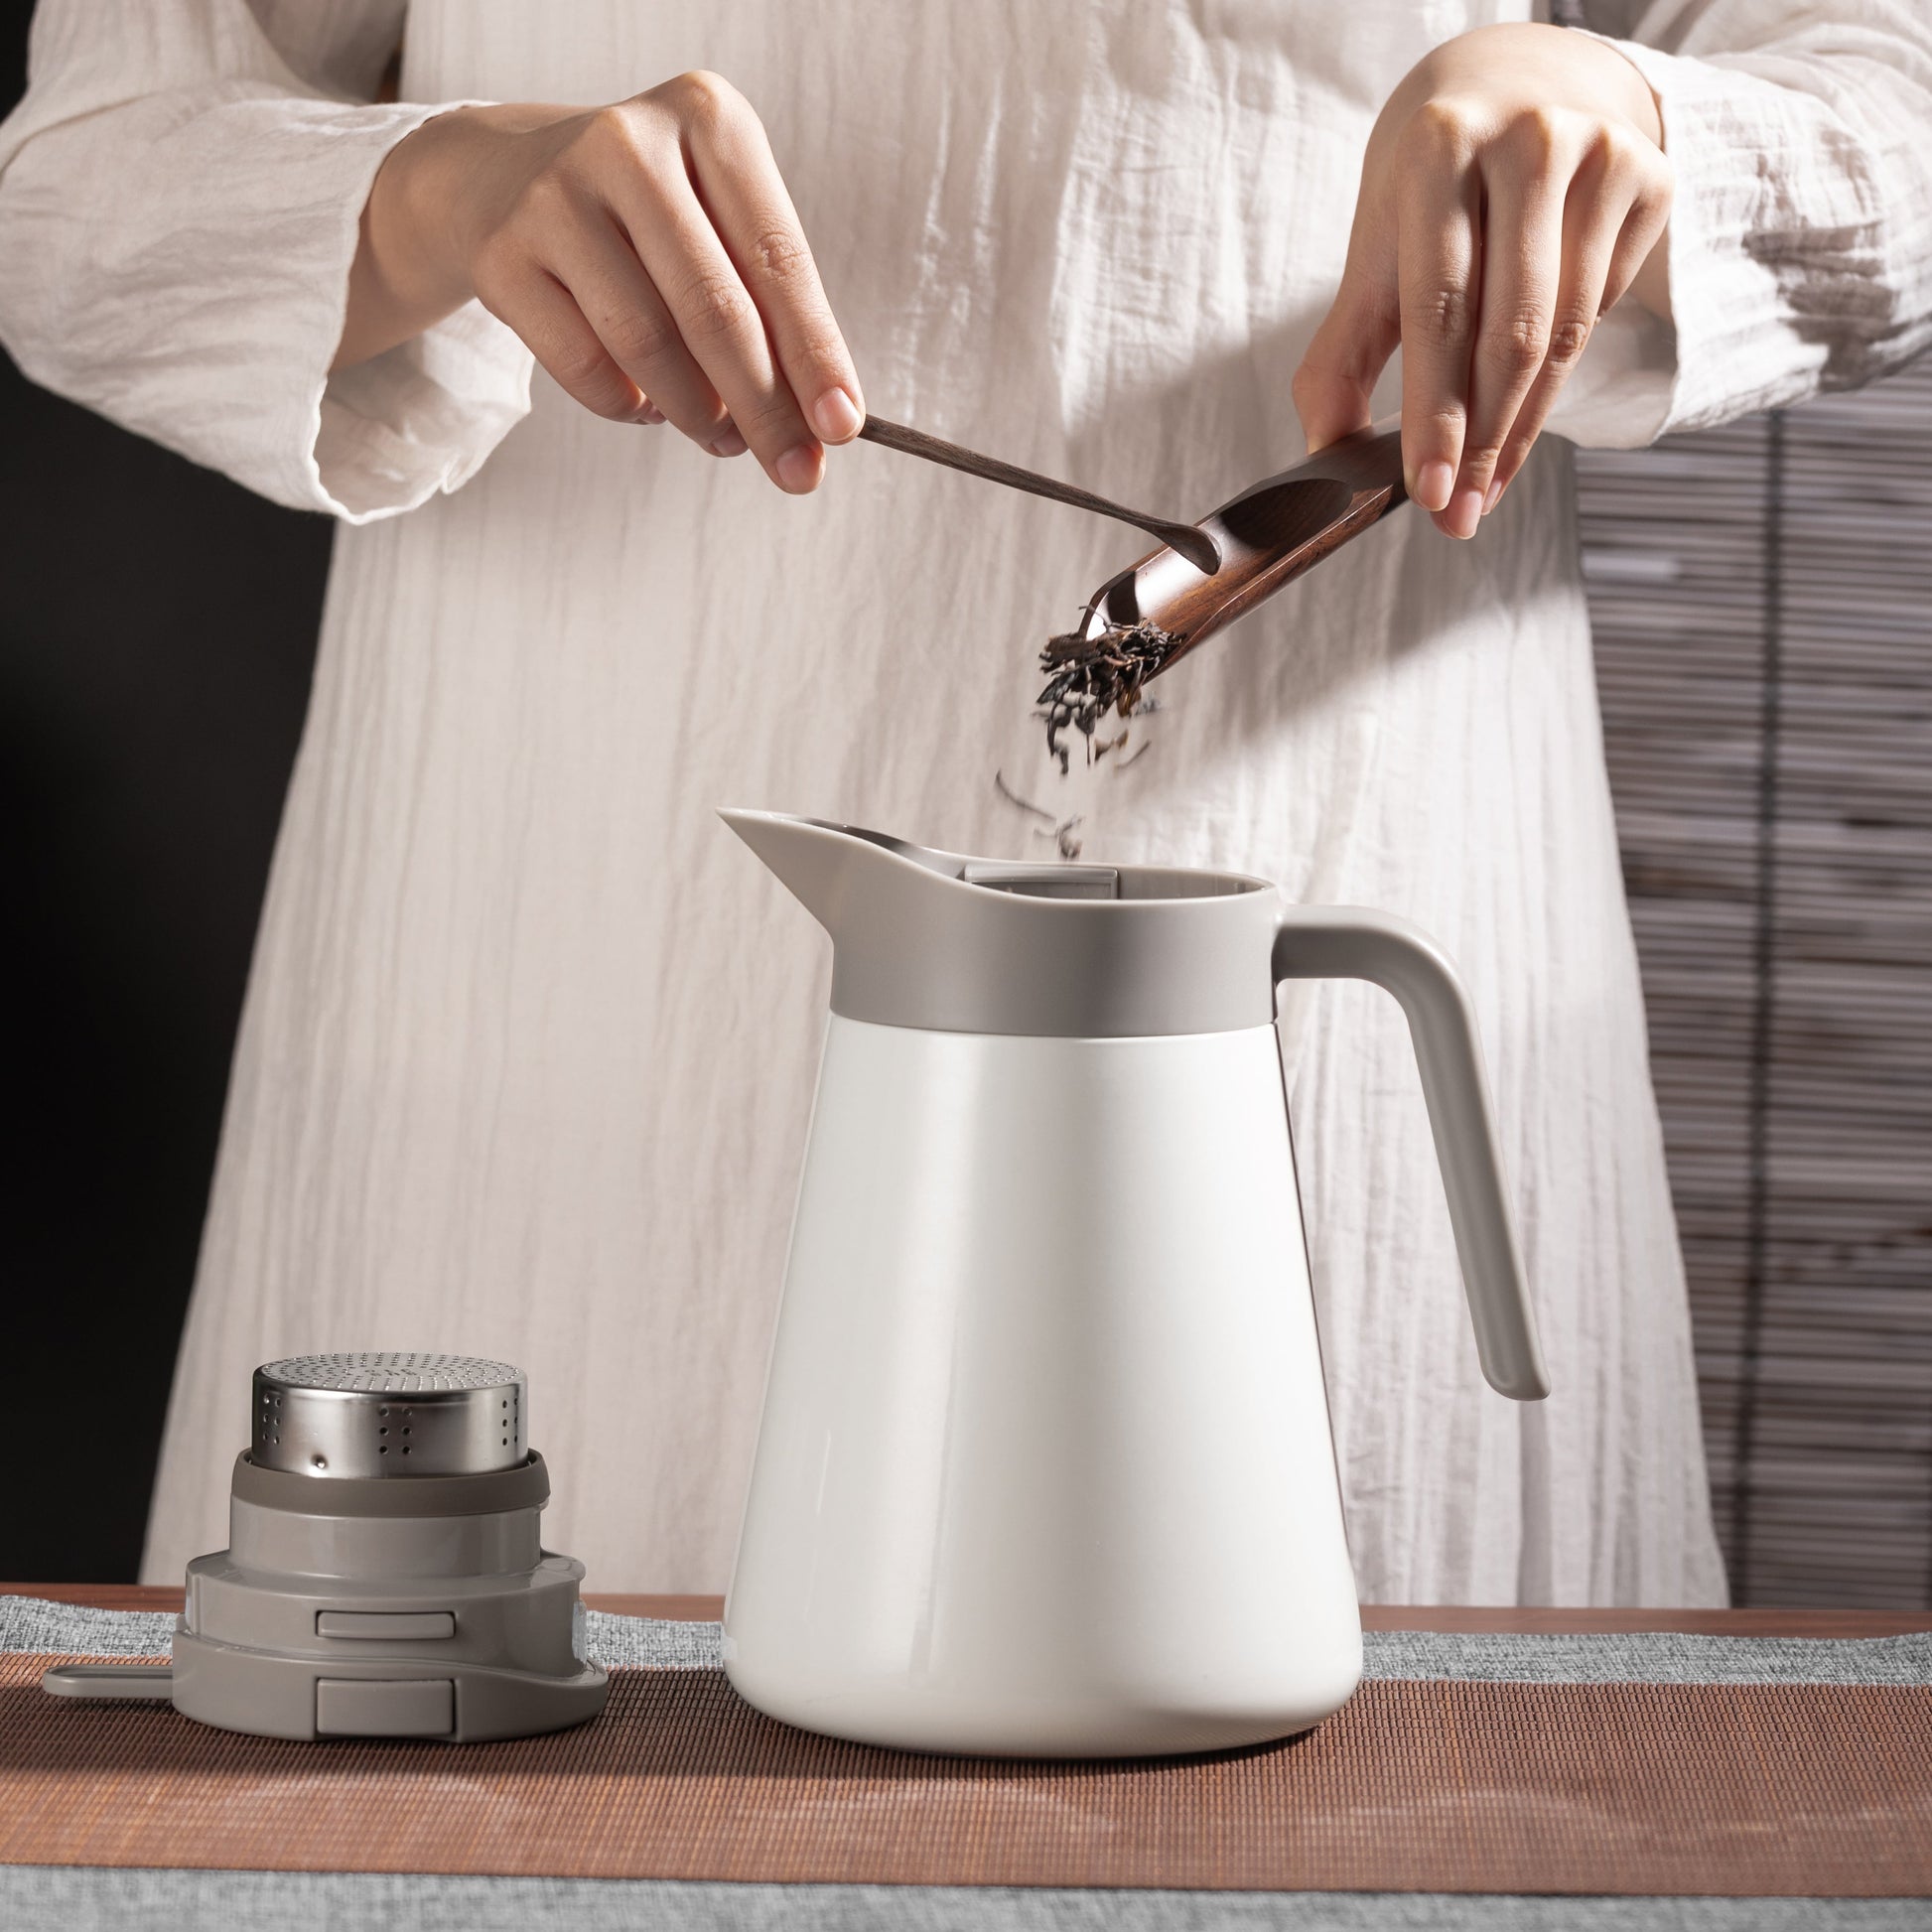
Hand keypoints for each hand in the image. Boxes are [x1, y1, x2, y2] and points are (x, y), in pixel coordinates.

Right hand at [336, 72, 862, 493]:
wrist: (499, 178)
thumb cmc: (644, 216)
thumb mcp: (718, 224)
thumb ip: (770, 311)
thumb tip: (818, 426)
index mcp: (707, 118)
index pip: (778, 259)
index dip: (815, 354)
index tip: (843, 427)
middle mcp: (628, 143)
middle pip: (715, 310)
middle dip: (764, 407)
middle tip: (795, 471)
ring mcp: (554, 194)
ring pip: (647, 344)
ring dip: (698, 414)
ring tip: (721, 435)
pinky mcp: (501, 254)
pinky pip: (585, 367)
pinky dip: (630, 407)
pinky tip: (649, 404)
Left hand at [1292, 24, 1670, 537]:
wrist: (1516, 83)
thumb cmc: (1433, 181)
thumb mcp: (1375, 248)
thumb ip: (1341, 353)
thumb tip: (1326, 451)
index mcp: (1440, 150)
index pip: (1441, 308)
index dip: (1437, 412)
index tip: (1430, 492)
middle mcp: (1528, 141)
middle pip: (1512, 331)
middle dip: (1483, 441)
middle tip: (1460, 515)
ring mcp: (1602, 154)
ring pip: (1565, 334)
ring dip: (1522, 429)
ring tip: (1487, 489)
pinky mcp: (1654, 176)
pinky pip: (1601, 310)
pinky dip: (1558, 375)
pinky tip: (1524, 406)